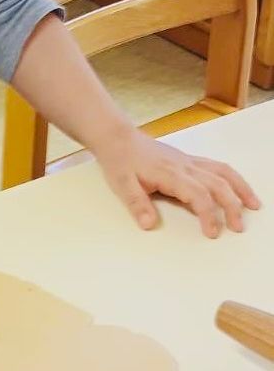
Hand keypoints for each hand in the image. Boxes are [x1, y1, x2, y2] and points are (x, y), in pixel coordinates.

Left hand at [94, 127, 260, 237]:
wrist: (117, 137)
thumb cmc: (120, 160)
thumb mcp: (122, 184)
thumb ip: (137, 204)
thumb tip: (149, 224)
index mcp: (171, 173)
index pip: (198, 195)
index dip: (208, 214)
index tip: (212, 233)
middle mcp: (185, 166)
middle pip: (217, 184)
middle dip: (232, 205)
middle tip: (238, 227)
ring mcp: (188, 161)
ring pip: (222, 172)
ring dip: (240, 188)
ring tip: (254, 206)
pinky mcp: (188, 160)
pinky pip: (216, 167)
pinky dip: (232, 178)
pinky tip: (237, 189)